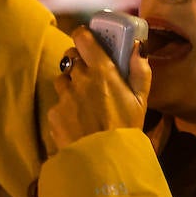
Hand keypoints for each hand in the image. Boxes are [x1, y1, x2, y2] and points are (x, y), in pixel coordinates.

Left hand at [47, 27, 150, 150]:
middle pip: (70, 57)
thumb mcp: (141, 100)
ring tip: (83, 102)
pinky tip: (77, 122)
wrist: (104, 160)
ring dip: (70, 85)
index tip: (88, 40)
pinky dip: (65, 109)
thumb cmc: (127, 128)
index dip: (83, 36)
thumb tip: (138, 46)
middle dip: (78, 61)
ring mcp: (64, 96)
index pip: (83, 37)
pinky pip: (58, 104)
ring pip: (62, 80)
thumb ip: (140, 69)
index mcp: (102, 70)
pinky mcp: (54, 113)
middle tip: (89, 74)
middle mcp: (80, 78)